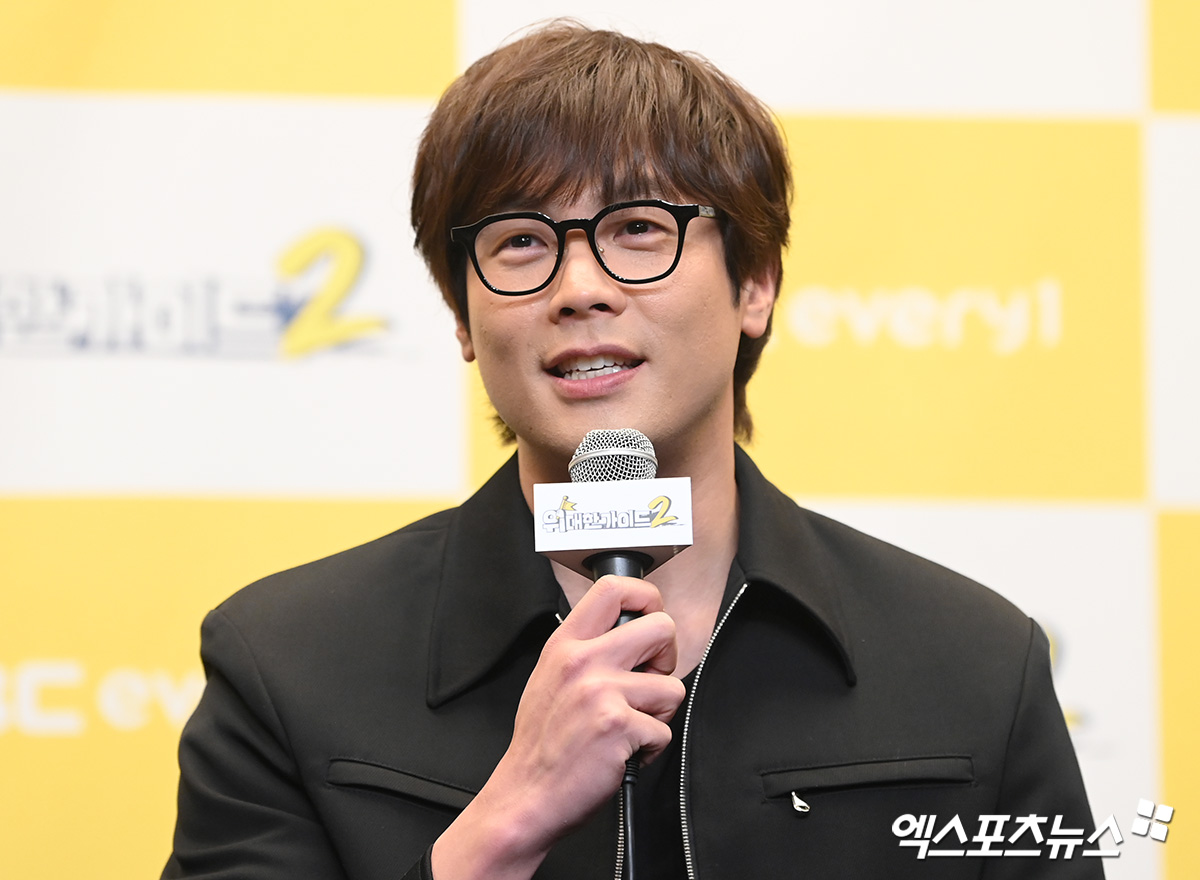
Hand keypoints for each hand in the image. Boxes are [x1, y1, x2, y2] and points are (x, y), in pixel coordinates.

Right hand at [430, 575, 685, 879]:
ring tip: (628, 727)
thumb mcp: (550, 677)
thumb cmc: (541, 744)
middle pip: (661, 628)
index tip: (650, 620)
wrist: (526, 796)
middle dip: (666, 659)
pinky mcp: (619, 726)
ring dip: (657, 713)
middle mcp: (582, 661)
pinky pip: (663, 731)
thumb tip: (630, 633)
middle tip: (647, 680)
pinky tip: (623, 751)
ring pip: (672, 687)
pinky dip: (650, 748)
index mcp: (565, 644)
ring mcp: (601, 692)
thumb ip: (585, 649)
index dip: (647, 598)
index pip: (614, 590)